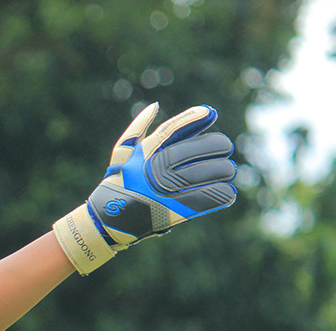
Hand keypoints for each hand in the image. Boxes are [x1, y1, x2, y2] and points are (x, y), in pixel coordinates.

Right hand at [53, 102, 236, 274]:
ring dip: (222, 170)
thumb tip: (155, 105)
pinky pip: (203, 199)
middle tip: (226, 147)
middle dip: (216, 146)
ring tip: (228, 170)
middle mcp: (154, 169)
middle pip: (195, 150)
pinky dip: (219, 195)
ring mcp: (163, 190)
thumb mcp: (121, 154)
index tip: (211, 113)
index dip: (193, 118)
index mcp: (144, 153)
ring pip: (204, 173)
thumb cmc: (116, 184)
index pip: (172, 129)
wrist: (107, 221)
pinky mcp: (172, 211)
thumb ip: (137, 128)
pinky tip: (227, 192)